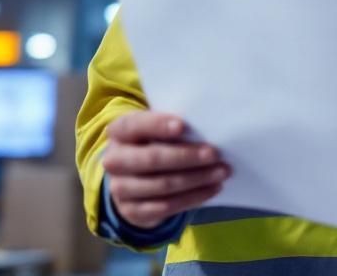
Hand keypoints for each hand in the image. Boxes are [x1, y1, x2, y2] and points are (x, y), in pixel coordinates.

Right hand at [103, 111, 230, 228]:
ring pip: (163, 185)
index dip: (157, 125)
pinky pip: (166, 207)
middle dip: (187, 156)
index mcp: (119, 132)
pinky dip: (193, 197)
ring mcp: (120, 189)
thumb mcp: (154, 131)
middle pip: (152, 159)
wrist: (131, 180)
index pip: (135, 125)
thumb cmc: (152, 144)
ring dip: (197, 179)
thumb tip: (207, 128)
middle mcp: (114, 161)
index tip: (182, 125)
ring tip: (222, 172)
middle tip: (215, 154)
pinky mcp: (132, 212)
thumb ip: (172, 127)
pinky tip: (212, 189)